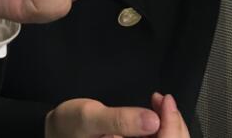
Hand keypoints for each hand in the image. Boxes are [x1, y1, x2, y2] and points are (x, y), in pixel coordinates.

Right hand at [45, 93, 188, 137]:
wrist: (57, 131)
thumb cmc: (69, 126)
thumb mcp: (89, 117)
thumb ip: (120, 120)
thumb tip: (153, 120)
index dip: (170, 125)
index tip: (167, 100)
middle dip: (173, 124)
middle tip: (164, 99)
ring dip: (169, 125)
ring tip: (160, 102)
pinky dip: (162, 128)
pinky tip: (156, 114)